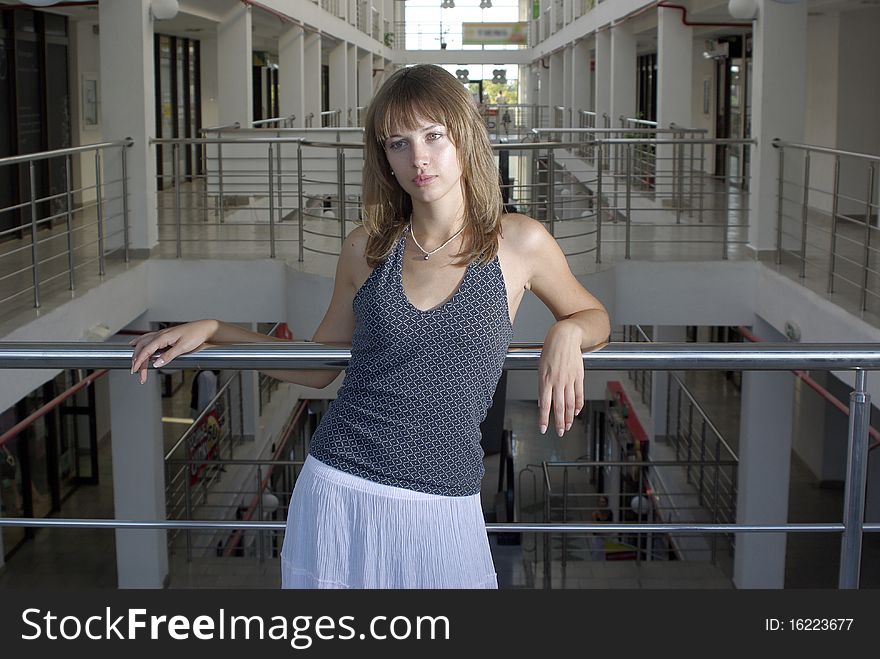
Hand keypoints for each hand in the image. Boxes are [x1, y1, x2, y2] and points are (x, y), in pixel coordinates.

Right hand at [129, 320, 217, 383]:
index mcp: (163, 337)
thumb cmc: (196, 335)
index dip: (139, 361)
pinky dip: (140, 343)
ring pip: (143, 342)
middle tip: (136, 372)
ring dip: (137, 352)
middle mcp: (160, 334)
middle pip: (142, 347)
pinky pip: (148, 338)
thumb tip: (156, 364)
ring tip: (133, 362)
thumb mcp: (183, 347)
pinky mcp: (166, 336)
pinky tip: (136, 344)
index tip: (135, 370)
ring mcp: (162, 334)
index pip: (146, 350)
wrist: (205, 328)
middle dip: (137, 360)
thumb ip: (169, 356)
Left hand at [537, 320, 584, 436]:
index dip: (544, 419)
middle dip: (559, 422)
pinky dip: (578, 405)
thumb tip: (541, 401)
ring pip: (570, 403)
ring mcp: (570, 379)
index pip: (545, 404)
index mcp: (546, 379)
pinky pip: (579, 394)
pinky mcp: (579, 376)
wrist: (565, 336)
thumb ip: (541, 386)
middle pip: (559, 407)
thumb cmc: (550, 350)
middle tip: (560, 432)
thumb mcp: (540, 367)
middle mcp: (558, 381)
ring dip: (569, 417)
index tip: (543, 429)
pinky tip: (577, 411)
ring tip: (568, 426)